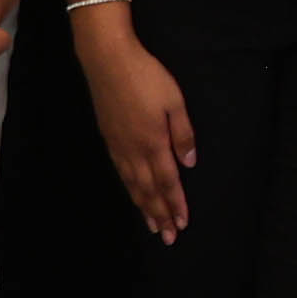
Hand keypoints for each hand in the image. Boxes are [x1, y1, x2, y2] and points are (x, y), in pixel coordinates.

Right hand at [77, 13, 196, 239]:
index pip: (168, 182)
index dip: (175, 204)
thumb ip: (183, 133)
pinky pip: (121, 173)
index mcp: (154, 143)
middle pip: (149, 190)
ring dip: (144, 207)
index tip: (182, 223)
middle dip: (160, 215)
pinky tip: (133, 194)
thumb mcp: (174, 101)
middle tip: (168, 237)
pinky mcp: (109, 138)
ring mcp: (118, 146)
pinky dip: (129, 189)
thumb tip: (189, 163)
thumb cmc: (146, 76)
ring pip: (133, 185)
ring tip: (152, 226)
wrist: (107, 60)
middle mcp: (134, 150)